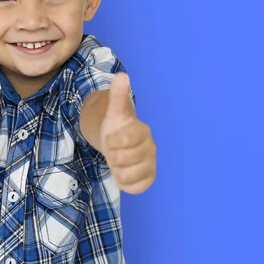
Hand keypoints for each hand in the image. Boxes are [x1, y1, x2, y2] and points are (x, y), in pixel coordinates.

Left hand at [101, 73, 155, 193]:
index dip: (112, 141)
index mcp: (142, 131)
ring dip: (117, 169)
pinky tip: (124, 172)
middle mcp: (151, 148)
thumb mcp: (113, 111)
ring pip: (127, 175)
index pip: (122, 140)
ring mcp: (151, 165)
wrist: (117, 143)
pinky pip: (133, 188)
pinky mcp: (148, 180)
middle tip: (114, 150)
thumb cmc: (116, 127)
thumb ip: (118, 95)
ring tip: (118, 161)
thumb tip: (122, 75)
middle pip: (122, 159)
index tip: (112, 138)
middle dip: (112, 155)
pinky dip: (124, 183)